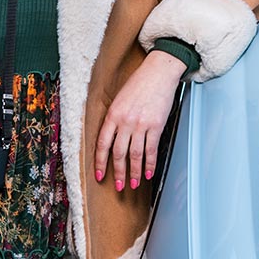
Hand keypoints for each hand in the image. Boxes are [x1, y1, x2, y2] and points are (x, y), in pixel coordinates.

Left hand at [94, 51, 184, 191]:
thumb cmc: (139, 84)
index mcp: (113, 114)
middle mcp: (125, 121)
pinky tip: (147, 173)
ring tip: (133, 184)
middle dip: (118, 173)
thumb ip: (115, 119)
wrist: (159, 72)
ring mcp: (141, 124)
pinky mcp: (156, 125)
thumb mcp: (119, 100)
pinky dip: (149, 164)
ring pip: (135, 155)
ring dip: (134, 172)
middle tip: (118, 186)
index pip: (102, 144)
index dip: (100, 163)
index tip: (100, 176)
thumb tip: (113, 141)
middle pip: (119, 153)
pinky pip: (151, 150)